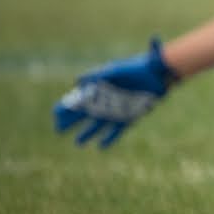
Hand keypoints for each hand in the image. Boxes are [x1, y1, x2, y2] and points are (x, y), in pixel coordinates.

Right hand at [53, 38, 176, 147]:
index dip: (67, 106)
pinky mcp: (130, 116)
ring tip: (78, 143)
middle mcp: (106, 100)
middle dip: (71, 122)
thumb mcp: (115, 71)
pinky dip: (109, 138)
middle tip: (58, 130)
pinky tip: (101, 146)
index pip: (78, 99)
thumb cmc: (137, 68)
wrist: (158, 73)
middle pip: (85, 113)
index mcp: (100, 88)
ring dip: (88, 133)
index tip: (55, 114)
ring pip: (98, 124)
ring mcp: (117, 109)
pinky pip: (117, 130)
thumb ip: (98, 75)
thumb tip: (77, 82)